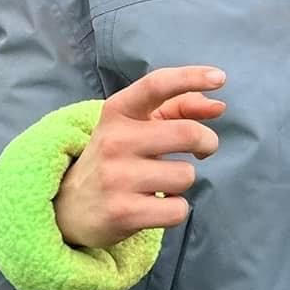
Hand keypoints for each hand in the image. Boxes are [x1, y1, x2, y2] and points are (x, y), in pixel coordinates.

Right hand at [55, 65, 226, 250]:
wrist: (69, 207)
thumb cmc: (117, 158)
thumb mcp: (137, 127)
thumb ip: (178, 109)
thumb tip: (218, 106)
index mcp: (117, 111)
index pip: (156, 85)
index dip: (191, 77)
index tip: (219, 77)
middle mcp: (114, 141)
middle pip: (188, 133)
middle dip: (207, 142)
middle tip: (202, 150)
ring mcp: (117, 178)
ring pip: (186, 175)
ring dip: (182, 181)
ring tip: (159, 183)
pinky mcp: (123, 213)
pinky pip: (178, 209)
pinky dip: (175, 209)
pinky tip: (155, 206)